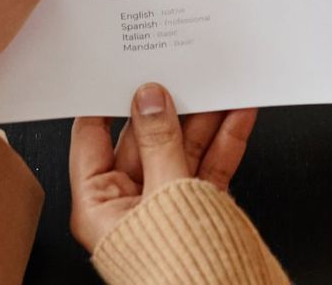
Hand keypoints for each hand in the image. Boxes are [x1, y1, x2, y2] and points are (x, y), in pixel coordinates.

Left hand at [69, 82, 256, 251]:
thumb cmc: (183, 274)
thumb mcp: (167, 195)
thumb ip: (161, 142)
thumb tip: (150, 100)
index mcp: (98, 206)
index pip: (93, 138)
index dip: (107, 100)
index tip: (122, 67)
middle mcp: (129, 204)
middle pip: (144, 140)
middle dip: (167, 105)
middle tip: (180, 70)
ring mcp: (166, 205)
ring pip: (182, 149)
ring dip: (202, 117)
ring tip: (217, 83)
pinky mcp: (199, 209)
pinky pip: (209, 166)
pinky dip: (225, 139)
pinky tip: (238, 113)